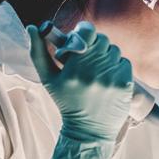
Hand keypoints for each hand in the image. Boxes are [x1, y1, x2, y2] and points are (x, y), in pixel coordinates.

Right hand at [27, 21, 132, 141]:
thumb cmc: (67, 102)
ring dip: (106, 55)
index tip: (81, 37)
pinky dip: (117, 66)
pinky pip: (124, 62)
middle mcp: (94, 71)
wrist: (88, 130)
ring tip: (97, 69)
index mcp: (74, 67)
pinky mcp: (125, 84)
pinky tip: (108, 77)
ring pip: (114, 50)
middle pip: (102, 40)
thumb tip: (33, 27)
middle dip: (95, 44)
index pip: (88, 32)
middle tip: (88, 54)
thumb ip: (38, 52)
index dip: (85, 31)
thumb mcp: (48, 79)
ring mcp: (112, 78)